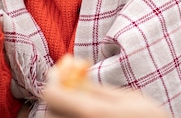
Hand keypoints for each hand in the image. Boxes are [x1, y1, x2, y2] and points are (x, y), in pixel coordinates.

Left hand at [43, 84, 169, 117]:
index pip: (52, 95)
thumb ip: (99, 89)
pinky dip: (69, 117)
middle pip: (50, 111)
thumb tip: (74, 75)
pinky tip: (84, 111)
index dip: (55, 79)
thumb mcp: (130, 98)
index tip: (64, 67)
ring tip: (82, 96)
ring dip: (62, 107)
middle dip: (58, 93)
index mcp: (93, 113)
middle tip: (72, 78)